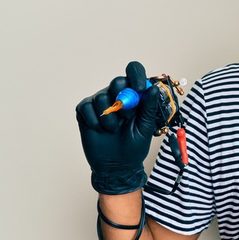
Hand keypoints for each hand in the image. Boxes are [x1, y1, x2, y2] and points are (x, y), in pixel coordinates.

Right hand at [76, 62, 159, 193]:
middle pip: (118, 81)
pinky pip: (87, 107)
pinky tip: (100, 130)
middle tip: (126, 117)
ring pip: (102, 96)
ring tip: (114, 130)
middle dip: (123, 98)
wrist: (117, 166)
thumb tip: (153, 89)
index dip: (137, 75)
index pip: (134, 73)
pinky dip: (95, 120)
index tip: (140, 88)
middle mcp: (117, 95)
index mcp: (135, 96)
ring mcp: (100, 102)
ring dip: (110, 117)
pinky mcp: (85, 111)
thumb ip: (149, 107)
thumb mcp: (146, 127)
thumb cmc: (134, 146)